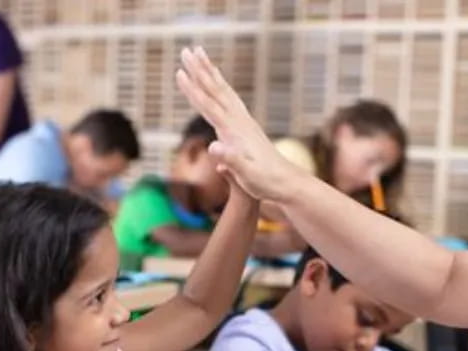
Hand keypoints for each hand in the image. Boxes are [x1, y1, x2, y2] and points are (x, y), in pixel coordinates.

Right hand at [176, 47, 308, 202]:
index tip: (180, 71)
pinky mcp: (248, 127)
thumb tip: (213, 147)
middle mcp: (239, 122)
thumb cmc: (266, 182)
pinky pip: (231, 100)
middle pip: (215, 90)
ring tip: (200, 55)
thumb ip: (230, 161)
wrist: (288, 183)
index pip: (209, 106)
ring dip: (210, 72)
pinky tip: (219, 83)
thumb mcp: (246, 175)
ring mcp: (245, 122)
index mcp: (234, 131)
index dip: (193, 90)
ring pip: (224, 91)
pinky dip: (221, 87)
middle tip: (186, 50)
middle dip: (199, 70)